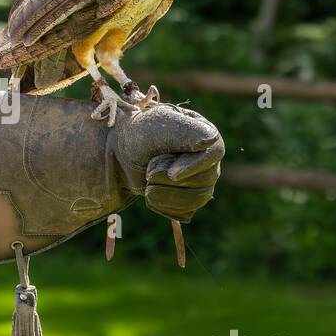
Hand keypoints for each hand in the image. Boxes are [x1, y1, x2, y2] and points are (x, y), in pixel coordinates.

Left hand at [109, 103, 223, 222]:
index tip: (172, 174)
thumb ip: (185, 131)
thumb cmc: (140, 134)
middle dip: (170, 179)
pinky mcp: (189, 197)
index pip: (215, 153)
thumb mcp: (159, 125)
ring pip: (197, 198)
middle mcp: (208, 158)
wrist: (120, 154)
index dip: (194, 167)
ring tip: (148, 182)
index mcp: (205, 133)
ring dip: (166, 193)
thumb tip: (213, 140)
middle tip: (148, 172)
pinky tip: (151, 194)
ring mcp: (201, 179)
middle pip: (205, 180)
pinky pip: (186, 210)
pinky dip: (164, 205)